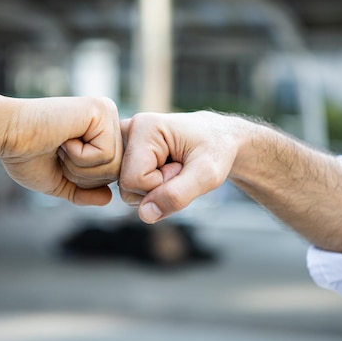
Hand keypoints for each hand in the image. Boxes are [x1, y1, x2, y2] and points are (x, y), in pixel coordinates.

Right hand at [0, 97, 121, 205]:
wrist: (4, 136)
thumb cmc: (25, 155)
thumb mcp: (60, 180)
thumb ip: (84, 192)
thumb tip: (108, 198)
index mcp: (99, 130)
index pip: (112, 171)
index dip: (85, 179)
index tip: (60, 159)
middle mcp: (107, 116)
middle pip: (117, 170)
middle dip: (84, 175)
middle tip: (59, 153)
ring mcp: (106, 111)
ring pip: (114, 165)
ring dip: (80, 167)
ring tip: (61, 146)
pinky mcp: (100, 110)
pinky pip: (106, 154)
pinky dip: (80, 156)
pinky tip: (64, 139)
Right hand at [119, 111, 241, 222]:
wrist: (219, 138)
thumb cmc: (216, 150)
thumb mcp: (208, 175)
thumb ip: (177, 195)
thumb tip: (145, 214)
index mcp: (143, 126)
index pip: (134, 180)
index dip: (161, 185)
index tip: (182, 167)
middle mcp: (126, 130)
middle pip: (126, 187)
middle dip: (156, 188)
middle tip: (179, 167)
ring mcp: (122, 142)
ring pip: (126, 190)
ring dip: (154, 189)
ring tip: (173, 167)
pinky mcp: (124, 154)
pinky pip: (129, 187)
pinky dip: (149, 188)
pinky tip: (162, 170)